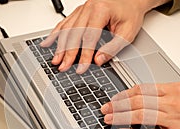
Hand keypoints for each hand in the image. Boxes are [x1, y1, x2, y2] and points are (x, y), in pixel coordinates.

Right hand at [41, 0, 169, 73]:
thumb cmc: (130, 12)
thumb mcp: (128, 32)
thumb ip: (113, 47)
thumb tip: (99, 60)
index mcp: (101, 10)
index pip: (89, 37)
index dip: (84, 55)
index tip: (81, 68)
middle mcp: (89, 8)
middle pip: (74, 33)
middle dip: (67, 53)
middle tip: (63, 67)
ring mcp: (82, 9)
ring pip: (66, 29)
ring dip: (59, 46)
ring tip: (56, 59)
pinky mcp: (79, 12)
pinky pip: (64, 23)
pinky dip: (56, 34)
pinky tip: (49, 42)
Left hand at [101, 82, 179, 128]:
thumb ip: (170, 95)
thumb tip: (150, 98)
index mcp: (176, 89)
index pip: (143, 89)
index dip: (124, 94)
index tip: (115, 98)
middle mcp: (173, 102)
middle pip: (137, 101)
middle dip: (118, 105)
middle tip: (105, 108)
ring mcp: (176, 119)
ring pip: (141, 115)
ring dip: (121, 117)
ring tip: (109, 119)